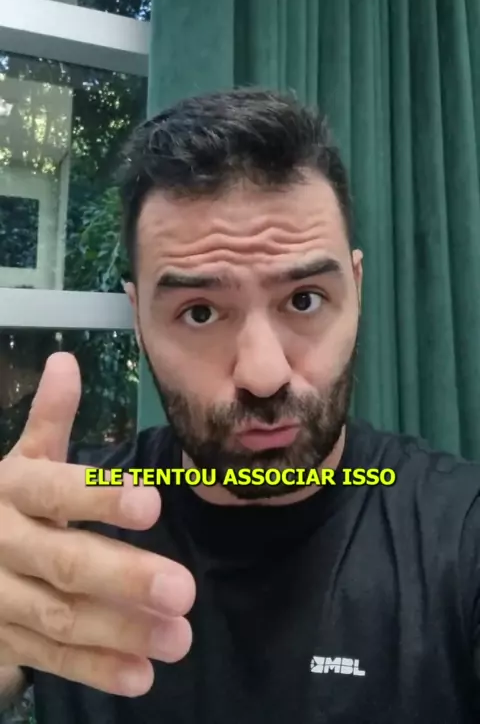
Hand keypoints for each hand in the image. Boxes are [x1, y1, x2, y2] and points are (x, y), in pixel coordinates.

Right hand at [0, 353, 195, 696]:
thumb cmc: (5, 503)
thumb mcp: (23, 459)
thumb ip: (49, 419)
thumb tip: (66, 361)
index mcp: (14, 490)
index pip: (58, 491)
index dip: (102, 497)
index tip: (154, 503)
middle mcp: (4, 542)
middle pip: (65, 561)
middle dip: (124, 577)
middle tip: (184, 590)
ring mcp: (1, 596)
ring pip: (61, 616)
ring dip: (121, 630)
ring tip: (179, 637)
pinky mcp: (5, 639)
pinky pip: (51, 658)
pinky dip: (95, 668)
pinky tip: (142, 676)